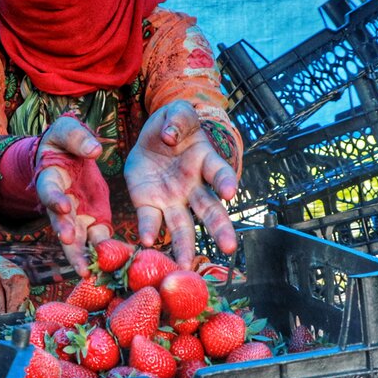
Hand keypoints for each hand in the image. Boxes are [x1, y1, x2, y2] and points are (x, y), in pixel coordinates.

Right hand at [34, 117, 112, 277]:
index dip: (55, 200)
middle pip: (60, 223)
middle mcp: (61, 203)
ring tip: (88, 273)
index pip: (50, 191)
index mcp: (50, 178)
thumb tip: (95, 149)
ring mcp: (77, 216)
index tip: (63, 207)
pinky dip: (105, 254)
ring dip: (82, 256)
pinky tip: (113, 268)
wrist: (66, 155)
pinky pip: (99, 240)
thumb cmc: (63, 141)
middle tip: (71, 247)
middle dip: (66, 237)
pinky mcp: (95, 220)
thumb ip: (78, 138)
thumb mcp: (66, 130)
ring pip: (78, 240)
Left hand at [125, 100, 237, 265]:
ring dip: (185, 245)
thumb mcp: (177, 112)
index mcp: (204, 161)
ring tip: (185, 265)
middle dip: (219, 228)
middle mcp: (193, 186)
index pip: (218, 172)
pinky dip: (150, 231)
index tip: (229, 192)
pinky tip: (148, 243)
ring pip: (183, 225)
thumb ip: (179, 118)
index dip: (225, 181)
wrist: (151, 137)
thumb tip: (171, 134)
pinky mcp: (149, 204)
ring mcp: (172, 199)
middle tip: (228, 248)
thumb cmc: (172, 124)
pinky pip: (151, 220)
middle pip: (209, 210)